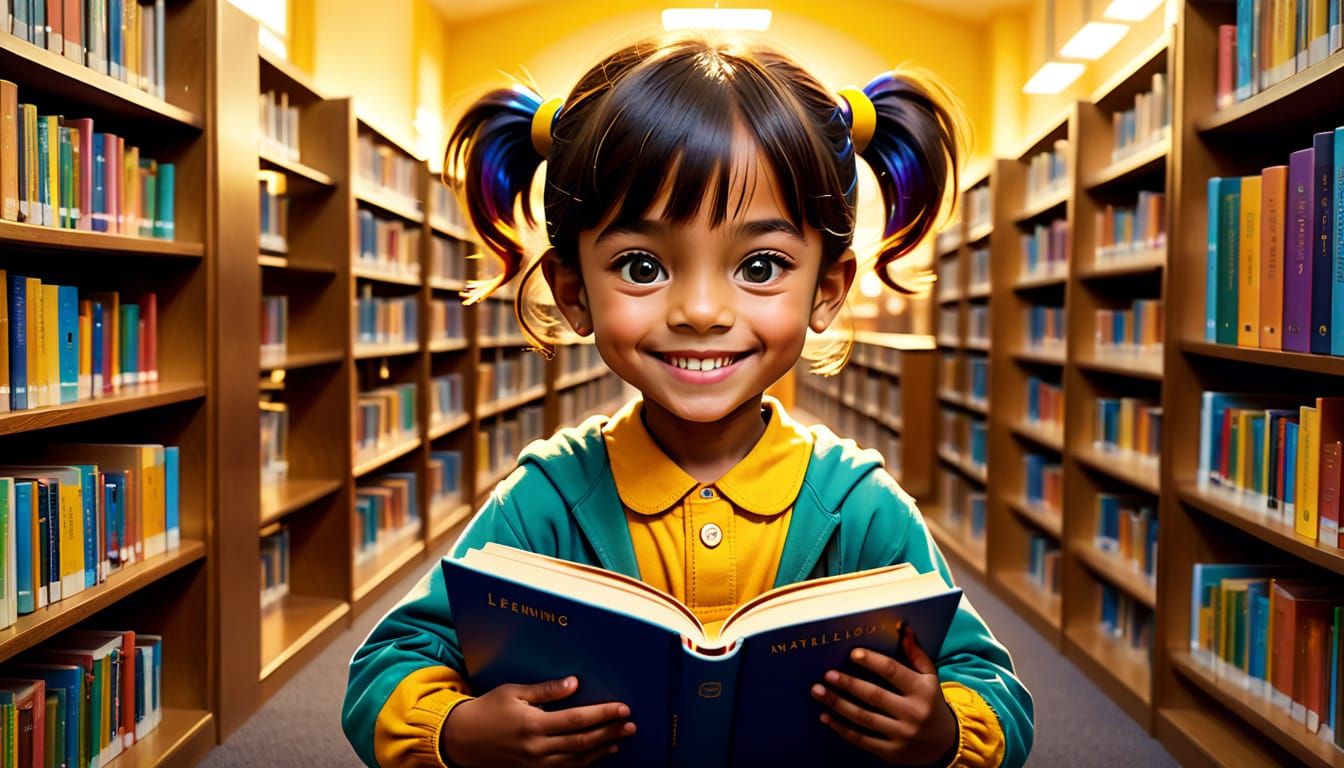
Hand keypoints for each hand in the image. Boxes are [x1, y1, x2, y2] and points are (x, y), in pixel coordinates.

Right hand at [441, 676, 635, 767]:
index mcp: (532, 724)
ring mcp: (534, 764)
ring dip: (601, 749)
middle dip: (609, 732)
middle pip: (582, 741)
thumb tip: (575, 683)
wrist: (461, 739)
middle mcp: (536, 748)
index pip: (576, 719)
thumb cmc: (487, 710)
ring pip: (577, 760)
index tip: (622, 708)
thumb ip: (546, 690)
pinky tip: (598, 753)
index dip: (602, 714)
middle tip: (630, 724)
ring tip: (620, 738)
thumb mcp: (513, 692)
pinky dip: (585, 763)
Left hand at [810, 637, 957, 765]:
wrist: (945, 744)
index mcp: (923, 690)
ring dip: (837, 704)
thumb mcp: (930, 678)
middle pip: (874, 696)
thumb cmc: (931, 702)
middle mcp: (913, 713)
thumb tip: (902, 627)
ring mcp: (902, 735)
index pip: (894, 672)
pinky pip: (862, 740)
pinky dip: (841, 728)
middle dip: (848, 684)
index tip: (853, 654)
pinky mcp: (892, 752)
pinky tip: (825, 717)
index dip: (872, 661)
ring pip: (864, 718)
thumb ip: (915, 653)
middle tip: (827, 674)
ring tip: (818, 691)